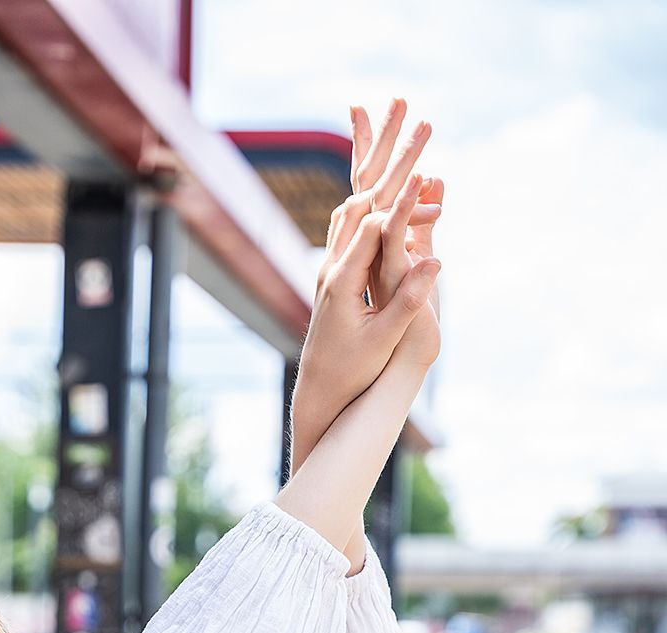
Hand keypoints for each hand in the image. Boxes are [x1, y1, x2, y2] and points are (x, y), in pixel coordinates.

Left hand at [294, 97, 442, 443]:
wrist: (319, 391)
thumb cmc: (352, 371)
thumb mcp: (384, 339)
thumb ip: (408, 300)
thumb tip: (436, 262)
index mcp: (342, 279)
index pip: (372, 221)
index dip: (402, 197)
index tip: (429, 175)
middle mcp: (331, 266)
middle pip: (360, 197)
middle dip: (388, 158)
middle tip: (415, 119)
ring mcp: (331, 267)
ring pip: (353, 204)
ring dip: (379, 169)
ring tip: (403, 133)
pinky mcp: (336, 273)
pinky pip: (353, 222)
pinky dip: (374, 196)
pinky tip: (391, 184)